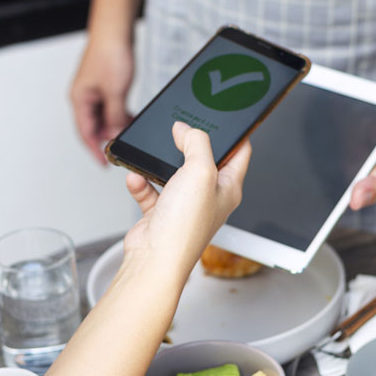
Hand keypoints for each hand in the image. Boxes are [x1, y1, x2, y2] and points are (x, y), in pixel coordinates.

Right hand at [69, 37, 133, 162]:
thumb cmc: (109, 52)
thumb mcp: (116, 92)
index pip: (85, 133)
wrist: (115, 29)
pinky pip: (110, 105)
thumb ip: (116, 116)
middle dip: (107, 137)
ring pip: (103, 116)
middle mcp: (83, 96)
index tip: (104, 164)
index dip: (95, 150)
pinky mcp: (104, 83)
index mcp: (79, 99)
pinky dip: (119, 113)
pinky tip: (130, 116)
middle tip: (122, 148)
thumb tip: (116, 134)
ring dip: (115, 125)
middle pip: (93, 126)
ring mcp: (93, 89)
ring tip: (128, 132)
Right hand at [122, 122, 249, 276]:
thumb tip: (186, 129)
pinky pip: (150, 189)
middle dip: (190, 144)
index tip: (226, 117)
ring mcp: (184, 205)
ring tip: (152, 154)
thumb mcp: (200, 171)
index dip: (236, 133)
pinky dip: (141, 182)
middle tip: (180, 131)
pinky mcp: (161, 213)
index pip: (240, 153)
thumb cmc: (185, 227)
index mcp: (228, 188)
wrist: (154, 259)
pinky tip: (136, 178)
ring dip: (159, 163)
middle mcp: (208, 197)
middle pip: (203, 160)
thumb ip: (196, 143)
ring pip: (174, 173)